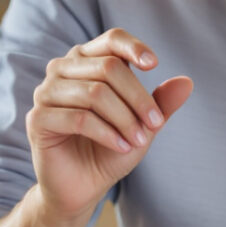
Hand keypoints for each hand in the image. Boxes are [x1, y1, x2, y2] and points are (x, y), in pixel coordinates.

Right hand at [26, 28, 194, 221]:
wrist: (83, 186)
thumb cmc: (110, 148)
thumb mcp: (142, 125)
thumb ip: (161, 103)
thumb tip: (187, 82)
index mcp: (87, 61)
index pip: (111, 39)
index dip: (133, 47)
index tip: (154, 65)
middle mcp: (62, 70)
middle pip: (108, 68)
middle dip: (138, 98)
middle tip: (155, 125)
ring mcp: (46, 92)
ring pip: (95, 93)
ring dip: (124, 119)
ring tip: (138, 141)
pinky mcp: (38, 118)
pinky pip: (79, 118)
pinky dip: (107, 133)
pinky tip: (121, 146)